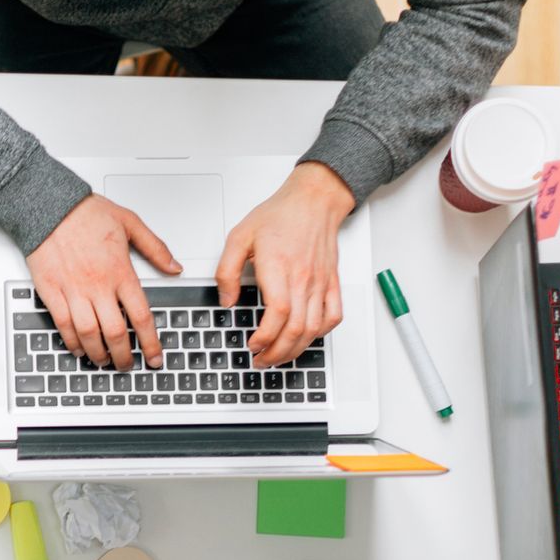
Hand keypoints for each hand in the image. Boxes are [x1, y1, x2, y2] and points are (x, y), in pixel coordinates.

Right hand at [27, 194, 180, 370]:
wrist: (49, 205)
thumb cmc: (86, 212)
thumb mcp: (130, 222)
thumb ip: (155, 248)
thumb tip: (175, 267)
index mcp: (120, 271)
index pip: (141, 316)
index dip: (151, 343)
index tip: (155, 358)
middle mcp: (98, 285)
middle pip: (115, 333)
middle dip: (124, 356)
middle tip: (127, 365)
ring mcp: (73, 290)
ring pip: (89, 334)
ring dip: (98, 354)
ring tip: (104, 361)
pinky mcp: (52, 291)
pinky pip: (63, 325)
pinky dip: (72, 342)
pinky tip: (79, 348)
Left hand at [219, 162, 353, 367]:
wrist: (314, 199)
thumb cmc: (280, 214)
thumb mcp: (239, 236)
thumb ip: (227, 270)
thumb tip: (226, 299)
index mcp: (279, 268)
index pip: (278, 314)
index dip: (265, 337)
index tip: (253, 345)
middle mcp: (303, 278)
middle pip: (296, 329)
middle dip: (277, 353)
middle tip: (261, 360)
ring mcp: (319, 282)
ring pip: (313, 328)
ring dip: (295, 349)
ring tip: (278, 356)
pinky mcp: (331, 282)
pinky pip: (334, 315)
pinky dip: (322, 332)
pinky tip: (307, 336)